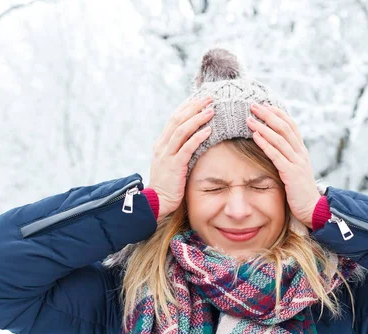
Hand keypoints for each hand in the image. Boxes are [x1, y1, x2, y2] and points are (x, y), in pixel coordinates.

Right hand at [148, 96, 214, 221]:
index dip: (187, 107)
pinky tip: (208, 131)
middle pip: (178, 120)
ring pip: (181, 130)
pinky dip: (197, 138)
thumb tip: (192, 141)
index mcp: (161, 144)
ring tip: (211, 111)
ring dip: (197, 118)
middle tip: (209, 98)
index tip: (199, 98)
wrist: (155, 202)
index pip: (174, 119)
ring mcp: (167, 155)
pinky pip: (186, 148)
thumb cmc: (167, 185)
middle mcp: (162, 146)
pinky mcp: (174, 166)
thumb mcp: (169, 164)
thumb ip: (177, 151)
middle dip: (194, 107)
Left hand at [247, 103, 321, 228]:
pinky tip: (255, 136)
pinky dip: (265, 144)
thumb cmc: (300, 191)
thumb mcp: (296, 170)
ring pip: (279, 139)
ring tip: (250, 119)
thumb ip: (288, 158)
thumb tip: (274, 148)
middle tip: (254, 105)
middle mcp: (300, 153)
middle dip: (268, 115)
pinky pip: (276, 155)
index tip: (265, 105)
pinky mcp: (291, 173)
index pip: (291, 126)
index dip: (278, 114)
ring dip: (263, 127)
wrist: (313, 208)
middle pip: (284, 128)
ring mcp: (297, 162)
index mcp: (301, 151)